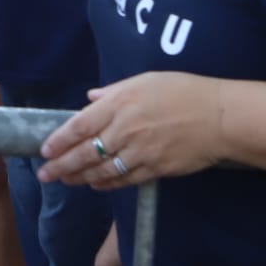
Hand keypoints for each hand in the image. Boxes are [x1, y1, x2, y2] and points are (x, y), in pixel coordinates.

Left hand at [38, 70, 227, 188]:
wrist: (220, 117)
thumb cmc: (184, 91)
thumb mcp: (146, 81)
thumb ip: (113, 91)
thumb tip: (91, 98)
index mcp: (120, 103)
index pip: (79, 125)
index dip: (58, 140)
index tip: (45, 150)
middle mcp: (125, 129)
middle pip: (84, 153)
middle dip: (61, 166)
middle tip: (46, 175)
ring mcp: (139, 152)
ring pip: (101, 171)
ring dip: (80, 178)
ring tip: (66, 180)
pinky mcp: (154, 169)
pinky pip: (123, 180)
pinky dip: (105, 184)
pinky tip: (95, 185)